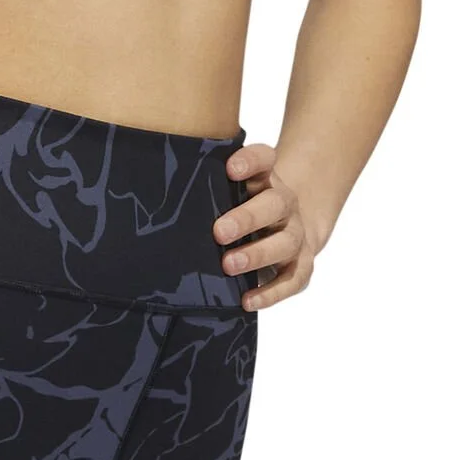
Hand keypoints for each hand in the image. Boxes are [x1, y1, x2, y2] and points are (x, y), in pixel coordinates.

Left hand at [214, 142, 315, 311]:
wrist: (287, 227)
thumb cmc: (242, 207)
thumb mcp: (227, 192)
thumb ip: (206, 188)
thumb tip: (158, 199)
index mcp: (265, 178)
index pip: (264, 158)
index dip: (250, 161)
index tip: (230, 169)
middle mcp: (284, 203)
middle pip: (275, 204)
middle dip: (247, 218)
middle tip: (218, 232)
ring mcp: (295, 234)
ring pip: (285, 242)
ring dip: (257, 255)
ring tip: (228, 265)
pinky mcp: (301, 264)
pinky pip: (292, 279)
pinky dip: (271, 292)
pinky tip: (247, 301)